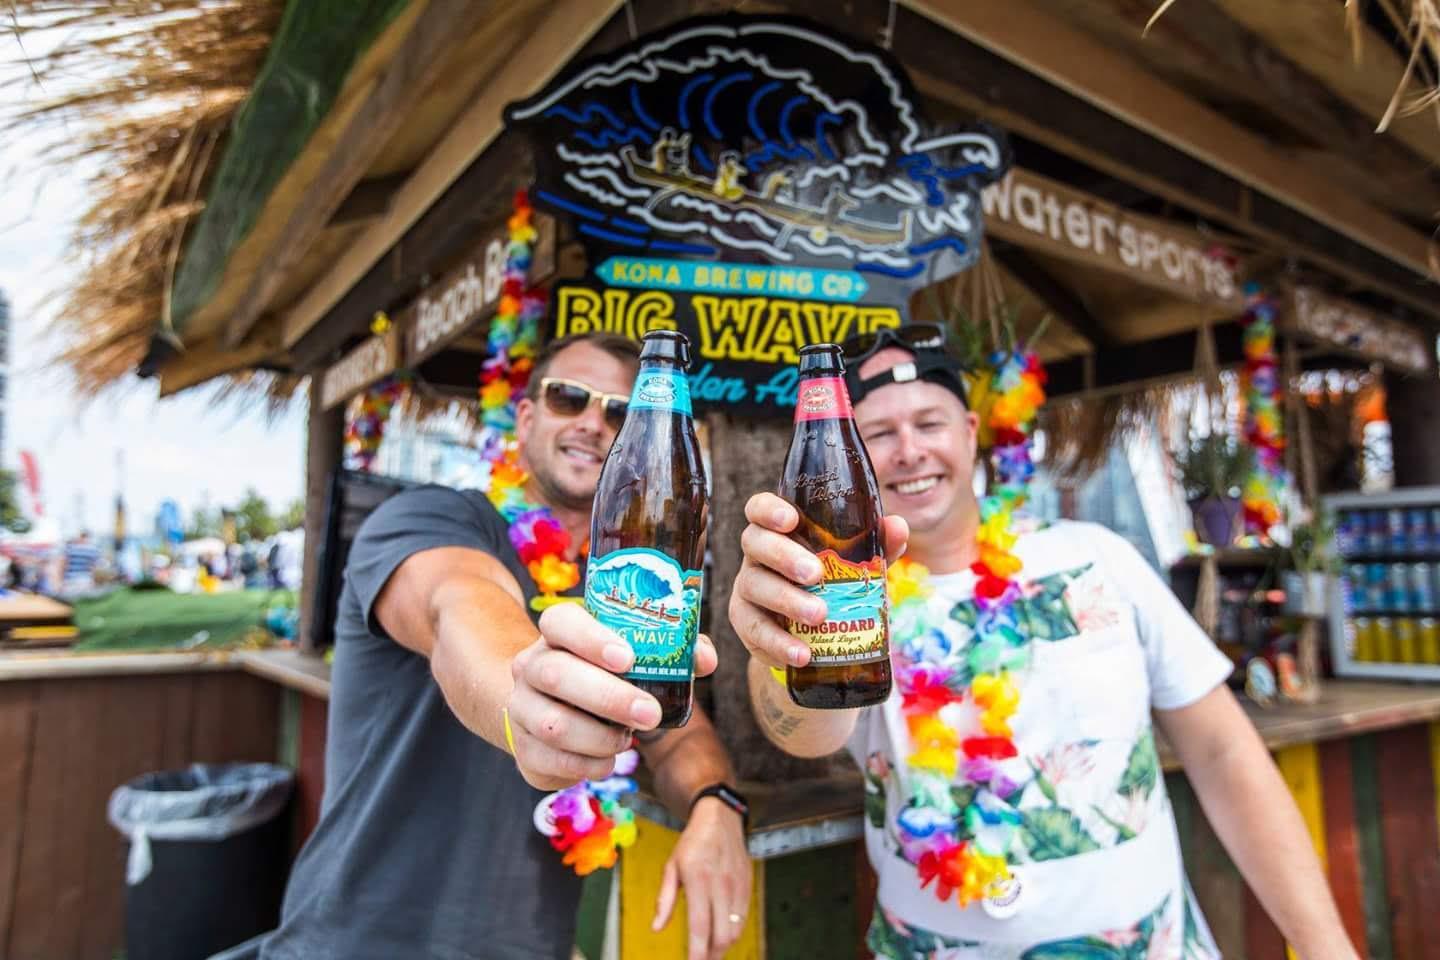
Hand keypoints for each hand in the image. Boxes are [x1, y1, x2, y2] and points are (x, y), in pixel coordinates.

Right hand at [507, 603, 718, 789]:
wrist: (550, 707)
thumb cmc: (603, 674)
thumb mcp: (634, 654)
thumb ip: (672, 650)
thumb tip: (703, 659)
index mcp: (557, 633)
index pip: (561, 622)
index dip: (592, 638)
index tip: (628, 658)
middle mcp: (531, 665)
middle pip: (557, 675)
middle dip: (608, 698)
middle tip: (650, 714)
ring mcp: (522, 707)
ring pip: (554, 725)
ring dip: (599, 738)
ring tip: (627, 740)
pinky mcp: (523, 747)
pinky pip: (551, 760)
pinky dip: (587, 765)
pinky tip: (608, 760)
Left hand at [653, 797, 751, 959]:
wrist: (720, 818)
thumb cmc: (692, 844)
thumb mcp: (671, 867)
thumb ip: (664, 900)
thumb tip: (656, 927)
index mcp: (699, 880)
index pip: (700, 926)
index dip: (697, 952)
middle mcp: (721, 885)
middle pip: (722, 935)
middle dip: (711, 956)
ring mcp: (737, 886)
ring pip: (735, 931)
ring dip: (723, 947)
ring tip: (709, 953)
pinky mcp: (747, 886)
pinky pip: (743, 919)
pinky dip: (733, 932)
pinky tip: (721, 936)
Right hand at [728, 492, 906, 668]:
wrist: (810, 633)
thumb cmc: (831, 582)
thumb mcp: (852, 562)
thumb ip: (874, 543)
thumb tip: (898, 527)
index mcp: (778, 531)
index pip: (759, 509)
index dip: (769, 510)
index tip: (790, 519)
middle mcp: (756, 555)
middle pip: (755, 543)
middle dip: (784, 557)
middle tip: (816, 574)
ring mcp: (746, 587)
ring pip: (755, 586)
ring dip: (787, 601)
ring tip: (820, 616)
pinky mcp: (745, 623)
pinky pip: (754, 630)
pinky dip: (779, 643)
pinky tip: (802, 654)